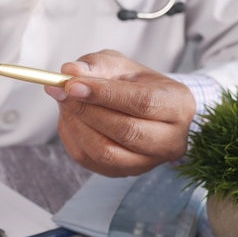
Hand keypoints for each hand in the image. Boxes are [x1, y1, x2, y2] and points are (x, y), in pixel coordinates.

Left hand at [44, 50, 195, 176]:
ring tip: (64, 102)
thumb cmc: (132, 82)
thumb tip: (69, 71)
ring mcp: (149, 162)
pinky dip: (72, 138)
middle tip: (60, 91)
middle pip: (125, 131)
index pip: (142, 102)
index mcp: (178, 104)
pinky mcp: (124, 173)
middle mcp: (171, 139)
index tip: (72, 85)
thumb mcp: (118, 64)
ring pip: (106, 152)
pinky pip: (90, 161)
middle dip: (85, 110)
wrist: (141, 107)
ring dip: (76, 125)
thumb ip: (95, 65)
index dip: (104, 94)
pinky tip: (69, 118)